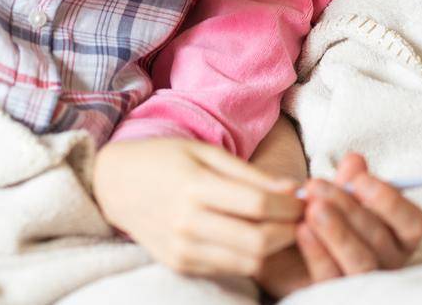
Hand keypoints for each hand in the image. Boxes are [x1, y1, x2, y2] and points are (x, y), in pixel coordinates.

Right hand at [92, 137, 303, 276]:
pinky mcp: (180, 265)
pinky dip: (249, 257)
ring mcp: (182, 249)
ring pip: (248, 262)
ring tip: (282, 227)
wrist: (116, 185)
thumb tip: (293, 189)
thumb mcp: (205, 153)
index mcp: (195, 187)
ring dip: (274, 248)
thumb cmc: (165, 159)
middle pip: (258, 241)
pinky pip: (229, 269)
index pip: (258, 206)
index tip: (305, 199)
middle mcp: (187, 223)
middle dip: (289, 231)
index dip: (290, 206)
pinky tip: (254, 237)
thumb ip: (250, 174)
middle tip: (301, 217)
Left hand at [256, 152, 421, 295]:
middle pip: (380, 239)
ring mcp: (365, 283)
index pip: (414, 223)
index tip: (360, 179)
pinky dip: (318, 252)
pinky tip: (302, 230)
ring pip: (362, 262)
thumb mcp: (336, 197)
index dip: (391, 201)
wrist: (289, 252)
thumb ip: (348, 180)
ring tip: (312, 208)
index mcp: (399, 237)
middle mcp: (389, 263)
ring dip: (337, 232)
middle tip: (317, 186)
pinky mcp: (336, 296)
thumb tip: (355, 160)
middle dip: (348, 208)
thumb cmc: (325, 218)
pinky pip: (332, 277)